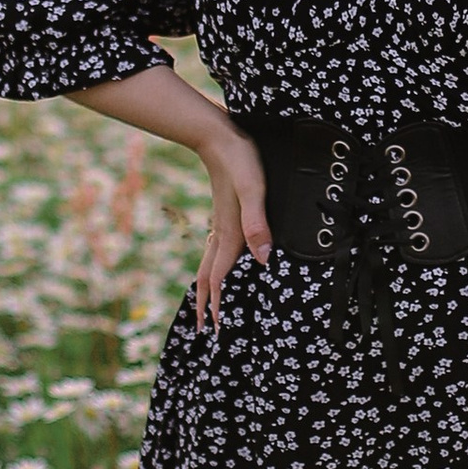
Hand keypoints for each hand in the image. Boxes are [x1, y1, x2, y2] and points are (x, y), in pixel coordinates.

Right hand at [191, 115, 271, 331]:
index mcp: (230, 234)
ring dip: (207, 288)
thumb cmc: (240, 161)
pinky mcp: (224, 215)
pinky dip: (213, 268)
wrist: (219, 138)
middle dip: (206, 305)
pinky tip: (220, 265)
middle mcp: (222, 233)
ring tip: (206, 306)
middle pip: (209, 277)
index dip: (219, 305)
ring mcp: (220, 224)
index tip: (217, 330)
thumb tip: (263, 259)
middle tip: (204, 330)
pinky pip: (215, 251)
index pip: (221, 278)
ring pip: (209, 264)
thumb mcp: (254, 190)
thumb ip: (258, 223)